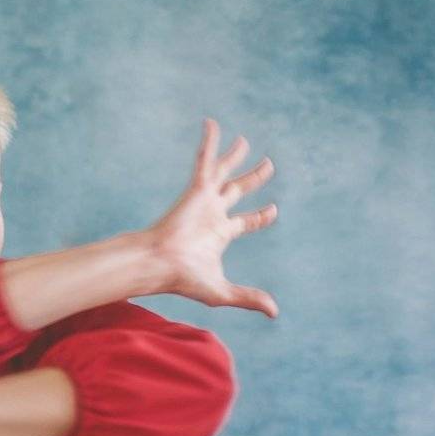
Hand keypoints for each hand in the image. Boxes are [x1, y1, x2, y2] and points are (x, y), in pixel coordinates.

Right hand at [146, 117, 278, 317]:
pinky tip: (213, 123)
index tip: (273, 210)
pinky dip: (209, 142)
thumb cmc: (185, 278)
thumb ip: (249, 297)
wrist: (159, 263)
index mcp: (220, 234)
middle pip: (238, 191)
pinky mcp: (196, 189)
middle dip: (254, 178)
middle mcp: (214, 214)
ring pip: (224, 171)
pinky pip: (205, 159)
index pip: (245, 222)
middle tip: (268, 165)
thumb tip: (275, 312)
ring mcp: (205, 200)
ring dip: (235, 156)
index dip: (261, 216)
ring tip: (245, 141)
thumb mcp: (222, 290)